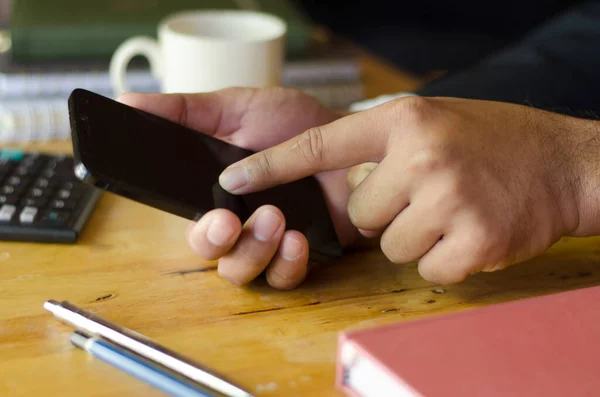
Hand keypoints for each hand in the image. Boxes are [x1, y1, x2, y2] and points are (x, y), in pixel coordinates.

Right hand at [118, 88, 359, 288]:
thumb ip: (187, 111)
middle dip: (217, 242)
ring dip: (254, 251)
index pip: (190, 222)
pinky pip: (283, 279)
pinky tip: (299, 240)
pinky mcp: (301, 256)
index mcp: (216, 194)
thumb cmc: (294, 124)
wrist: (350, 140)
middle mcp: (238, 224)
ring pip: (241, 272)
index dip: (195, 227)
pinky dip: (288, 265)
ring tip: (278, 219)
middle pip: (210, 254)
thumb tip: (127, 102)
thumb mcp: (238, 109)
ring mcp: (269, 243)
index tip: (211, 216)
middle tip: (233, 221)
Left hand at [218, 96, 589, 284]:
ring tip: (452, 210)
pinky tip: (469, 232)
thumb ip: (382, 144)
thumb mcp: (431, 121)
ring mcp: (446, 197)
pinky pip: (427, 269)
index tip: (233, 180)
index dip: (273, 164)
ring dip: (416, 237)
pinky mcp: (471, 239)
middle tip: (424, 196)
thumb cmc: (494, 141)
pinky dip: (444, 260)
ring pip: (390, 245)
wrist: (562, 163)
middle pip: (360, 213)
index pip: (320, 144)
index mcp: (403, 120)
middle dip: (385, 214)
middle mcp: (420, 155)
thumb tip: (340, 178)